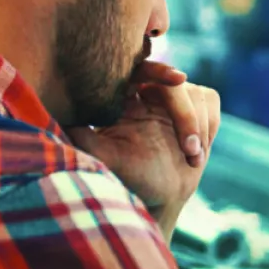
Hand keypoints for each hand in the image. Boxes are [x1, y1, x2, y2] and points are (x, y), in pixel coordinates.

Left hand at [67, 62, 220, 242]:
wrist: (158, 198)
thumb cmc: (129, 179)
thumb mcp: (102, 158)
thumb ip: (84, 136)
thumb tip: (57, 114)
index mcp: (125, 99)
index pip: (142, 70)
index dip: (159, 69)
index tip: (176, 78)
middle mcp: (150, 96)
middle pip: (174, 84)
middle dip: (186, 112)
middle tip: (190, 144)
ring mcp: (176, 104)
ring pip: (195, 93)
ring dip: (197, 126)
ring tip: (192, 157)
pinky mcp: (198, 113)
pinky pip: (210, 102)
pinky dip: (209, 125)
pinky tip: (199, 153)